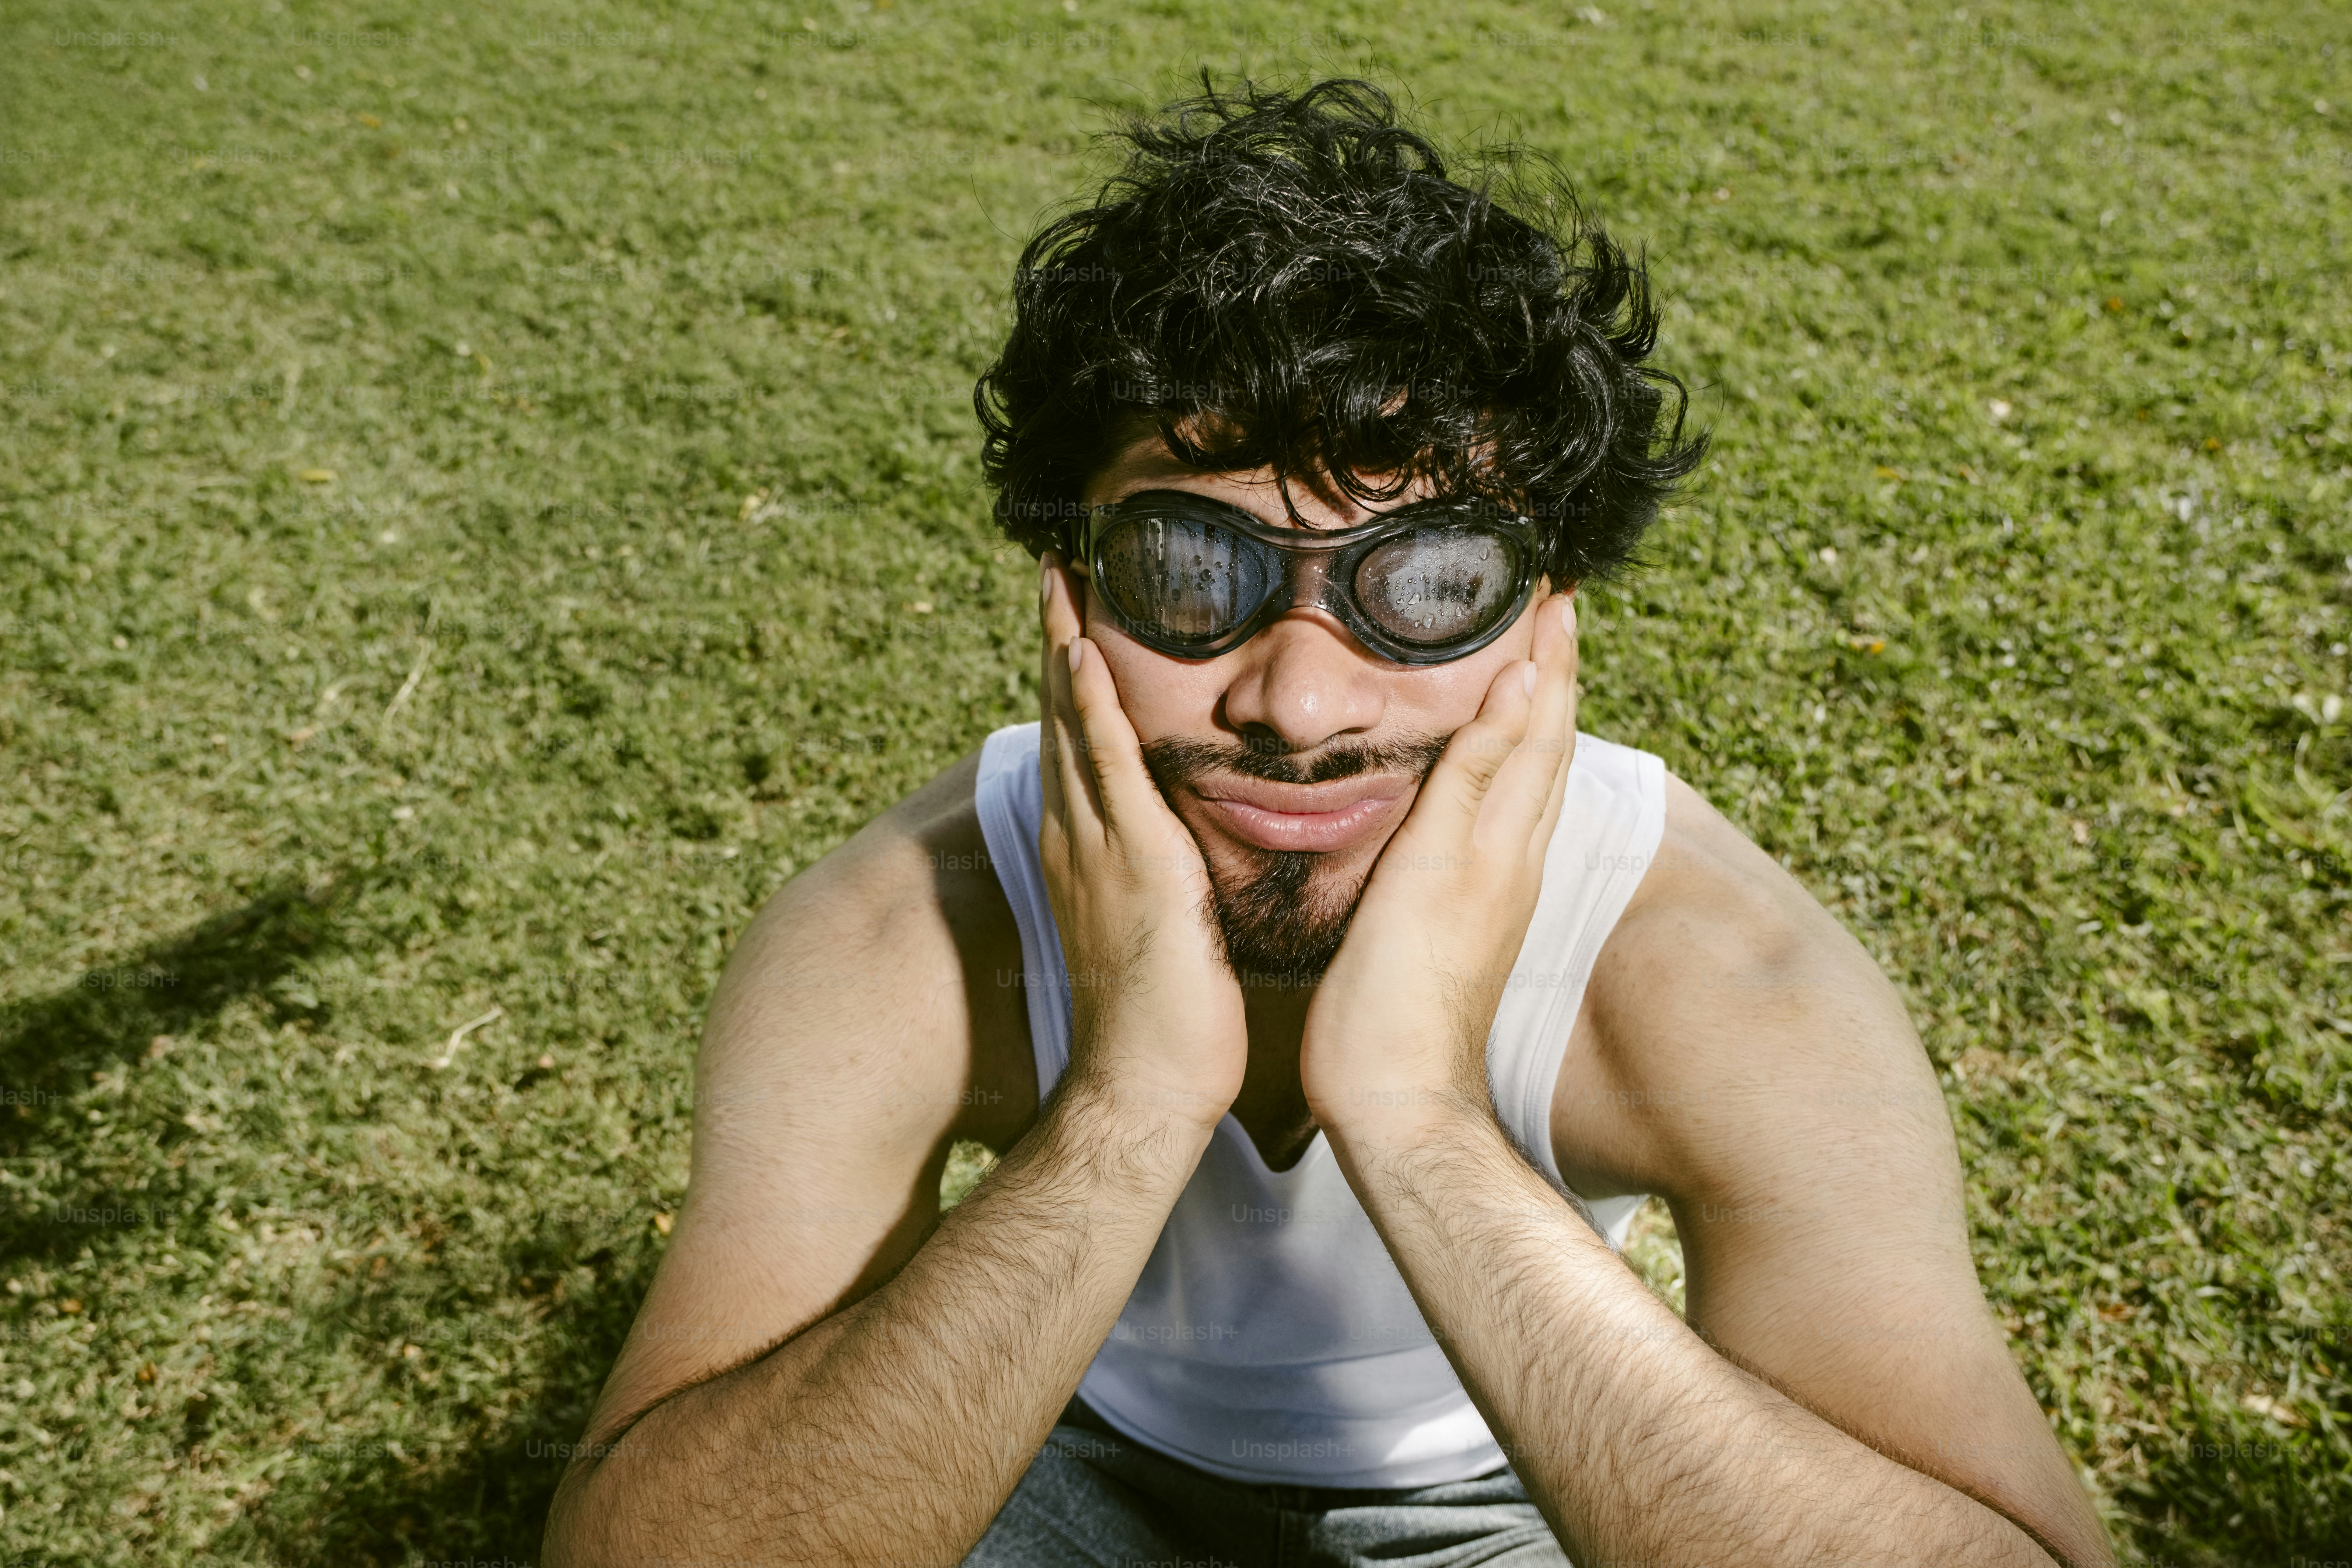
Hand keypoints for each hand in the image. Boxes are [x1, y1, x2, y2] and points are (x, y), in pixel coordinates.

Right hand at [1035, 553, 1249, 1134]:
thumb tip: (1186, 860)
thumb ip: (1165, 886)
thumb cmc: (1165, 1026)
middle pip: (1061, 723)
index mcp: (1087, 858)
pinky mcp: (1132, 861)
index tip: (1075, 626)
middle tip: (1053, 575)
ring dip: (1065, 651)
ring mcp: (1096, 849)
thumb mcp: (1162, 933)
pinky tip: (1085, 653)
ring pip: (1072, 728)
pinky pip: (1105, 766)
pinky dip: (1090, 708)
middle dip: (1057, 646)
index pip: (1077, 751)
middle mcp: (1078, 842)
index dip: (1072, 686)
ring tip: (1059, 585)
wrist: (1144, 1088)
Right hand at [1299, 592, 1580, 1149]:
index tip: (1561, 597)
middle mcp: (1513, 865)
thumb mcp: (1432, 870)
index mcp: (1503, 845)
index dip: (1554, 661)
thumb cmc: (1398, 996)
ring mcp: (1495, 896)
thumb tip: (1523, 683)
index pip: (1544, 729)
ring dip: (1533, 727)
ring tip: (1525, 679)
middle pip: (1548, 752)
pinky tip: (1485, 784)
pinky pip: (1501, 827)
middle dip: (1551, 680)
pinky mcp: (1469, 922)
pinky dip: (1503, 782)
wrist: (1394, 1099)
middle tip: (1551, 618)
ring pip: (1530, 791)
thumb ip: (1471, 776)